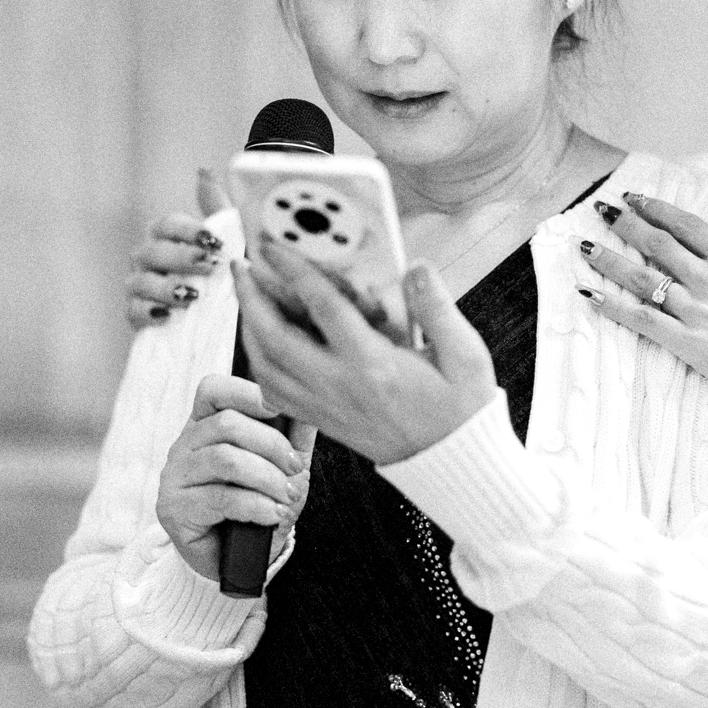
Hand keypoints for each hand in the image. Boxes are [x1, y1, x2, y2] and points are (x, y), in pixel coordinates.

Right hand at [127, 169, 228, 327]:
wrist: (224, 327)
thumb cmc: (223, 279)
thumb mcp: (229, 246)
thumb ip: (217, 210)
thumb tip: (203, 171)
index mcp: (167, 238)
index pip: (168, 224)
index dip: (188, 231)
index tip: (215, 241)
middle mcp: (148, 259)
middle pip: (153, 251)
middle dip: (181, 258)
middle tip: (210, 266)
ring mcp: (139, 287)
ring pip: (140, 281)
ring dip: (166, 287)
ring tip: (192, 297)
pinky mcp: (136, 316)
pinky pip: (132, 311)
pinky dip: (149, 313)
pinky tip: (168, 316)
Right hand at [155, 374, 315, 581]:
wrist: (236, 562)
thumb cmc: (255, 509)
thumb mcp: (282, 470)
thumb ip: (294, 439)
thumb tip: (311, 408)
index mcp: (205, 427)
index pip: (212, 391)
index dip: (245, 392)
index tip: (278, 408)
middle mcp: (184, 446)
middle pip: (226, 425)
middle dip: (271, 445)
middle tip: (295, 469)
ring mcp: (174, 477)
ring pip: (224, 460)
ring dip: (267, 478)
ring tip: (287, 496)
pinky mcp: (174, 508)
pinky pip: (220, 498)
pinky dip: (256, 505)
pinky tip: (272, 514)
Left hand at [232, 243, 498, 465]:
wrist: (451, 461)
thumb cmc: (461, 408)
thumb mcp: (466, 355)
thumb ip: (437, 308)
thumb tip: (415, 266)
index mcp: (373, 364)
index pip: (323, 307)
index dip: (293, 271)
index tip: (273, 246)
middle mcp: (340, 385)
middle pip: (275, 337)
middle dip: (251, 297)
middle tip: (241, 265)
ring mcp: (325, 406)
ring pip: (266, 365)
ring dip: (249, 326)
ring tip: (246, 295)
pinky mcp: (322, 420)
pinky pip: (274, 391)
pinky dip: (259, 361)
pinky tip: (261, 341)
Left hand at [577, 185, 707, 416]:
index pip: (686, 225)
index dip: (656, 208)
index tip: (633, 198)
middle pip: (658, 245)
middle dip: (626, 224)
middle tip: (601, 212)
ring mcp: (698, 313)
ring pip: (643, 279)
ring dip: (610, 260)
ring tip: (584, 246)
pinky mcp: (690, 345)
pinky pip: (644, 322)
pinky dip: (614, 307)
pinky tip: (590, 294)